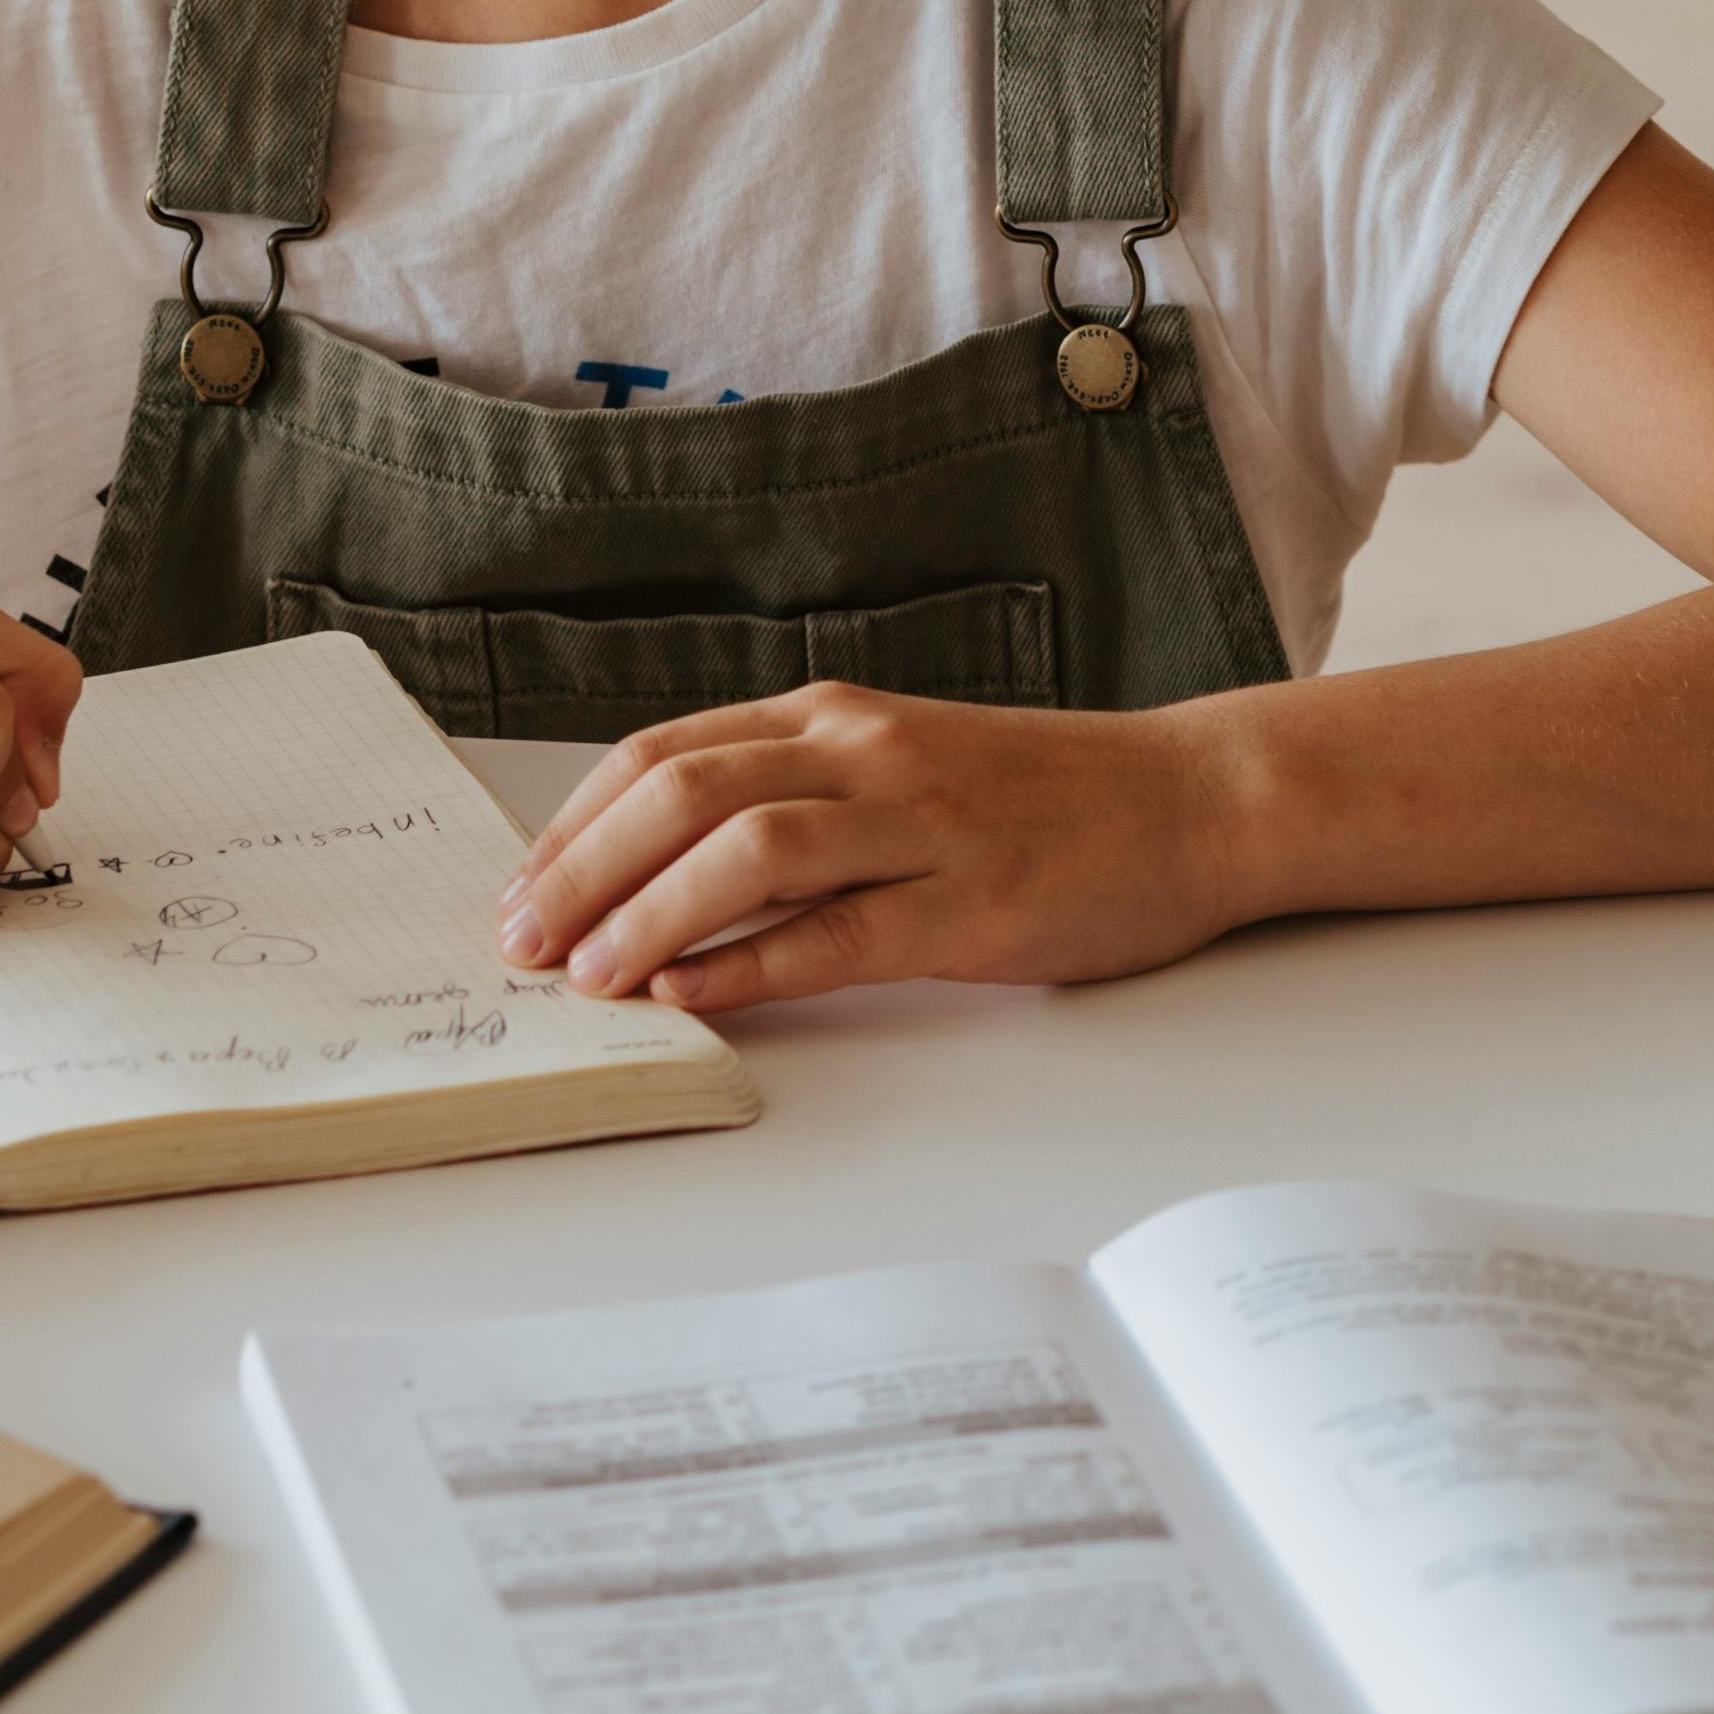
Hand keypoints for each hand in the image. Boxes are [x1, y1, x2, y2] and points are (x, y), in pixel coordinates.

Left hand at [493, 686, 1248, 1015]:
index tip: (520, 888)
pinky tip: (693, 996)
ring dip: (650, 913)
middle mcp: (863, 754)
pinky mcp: (971, 904)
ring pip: (749, 850)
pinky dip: (753, 965)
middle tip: (521, 939)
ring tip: (589, 975)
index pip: (663, 754)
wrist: (1192, 800)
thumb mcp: (896, 766)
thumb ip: (793, 798)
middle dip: (582, 869)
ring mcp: (920, 825)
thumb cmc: (1038, 797)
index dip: (575, 823)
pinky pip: (840, 933)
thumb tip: (660, 871)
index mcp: (832, 718)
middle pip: (682, 792)